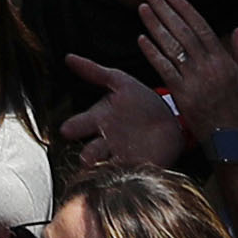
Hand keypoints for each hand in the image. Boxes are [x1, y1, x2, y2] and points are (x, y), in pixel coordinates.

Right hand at [61, 55, 188, 175]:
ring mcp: (120, 157)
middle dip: (88, 156)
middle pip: (90, 152)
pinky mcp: (139, 169)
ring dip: (104, 171)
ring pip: (106, 169)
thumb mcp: (120, 82)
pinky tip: (128, 181)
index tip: (66, 130)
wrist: (171, 121)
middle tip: (86, 159)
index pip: (78, 125)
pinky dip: (127, 180)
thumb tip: (69, 57)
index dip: (72, 128)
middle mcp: (105, 142)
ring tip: (106, 171)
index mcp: (97, 120)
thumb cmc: (141, 100)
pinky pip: (129, 177)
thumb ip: (95, 72)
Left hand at [133, 0, 237, 150]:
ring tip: (143, 8)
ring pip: (171, 48)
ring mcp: (192, 81)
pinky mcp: (181, 95)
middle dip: (165, 10)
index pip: (201, 27)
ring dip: (155, 26)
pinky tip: (141, 39)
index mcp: (223, 61)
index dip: (184, 9)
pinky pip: (164, 70)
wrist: (234, 142)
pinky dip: (152, 53)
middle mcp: (206, 67)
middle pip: (182, 32)